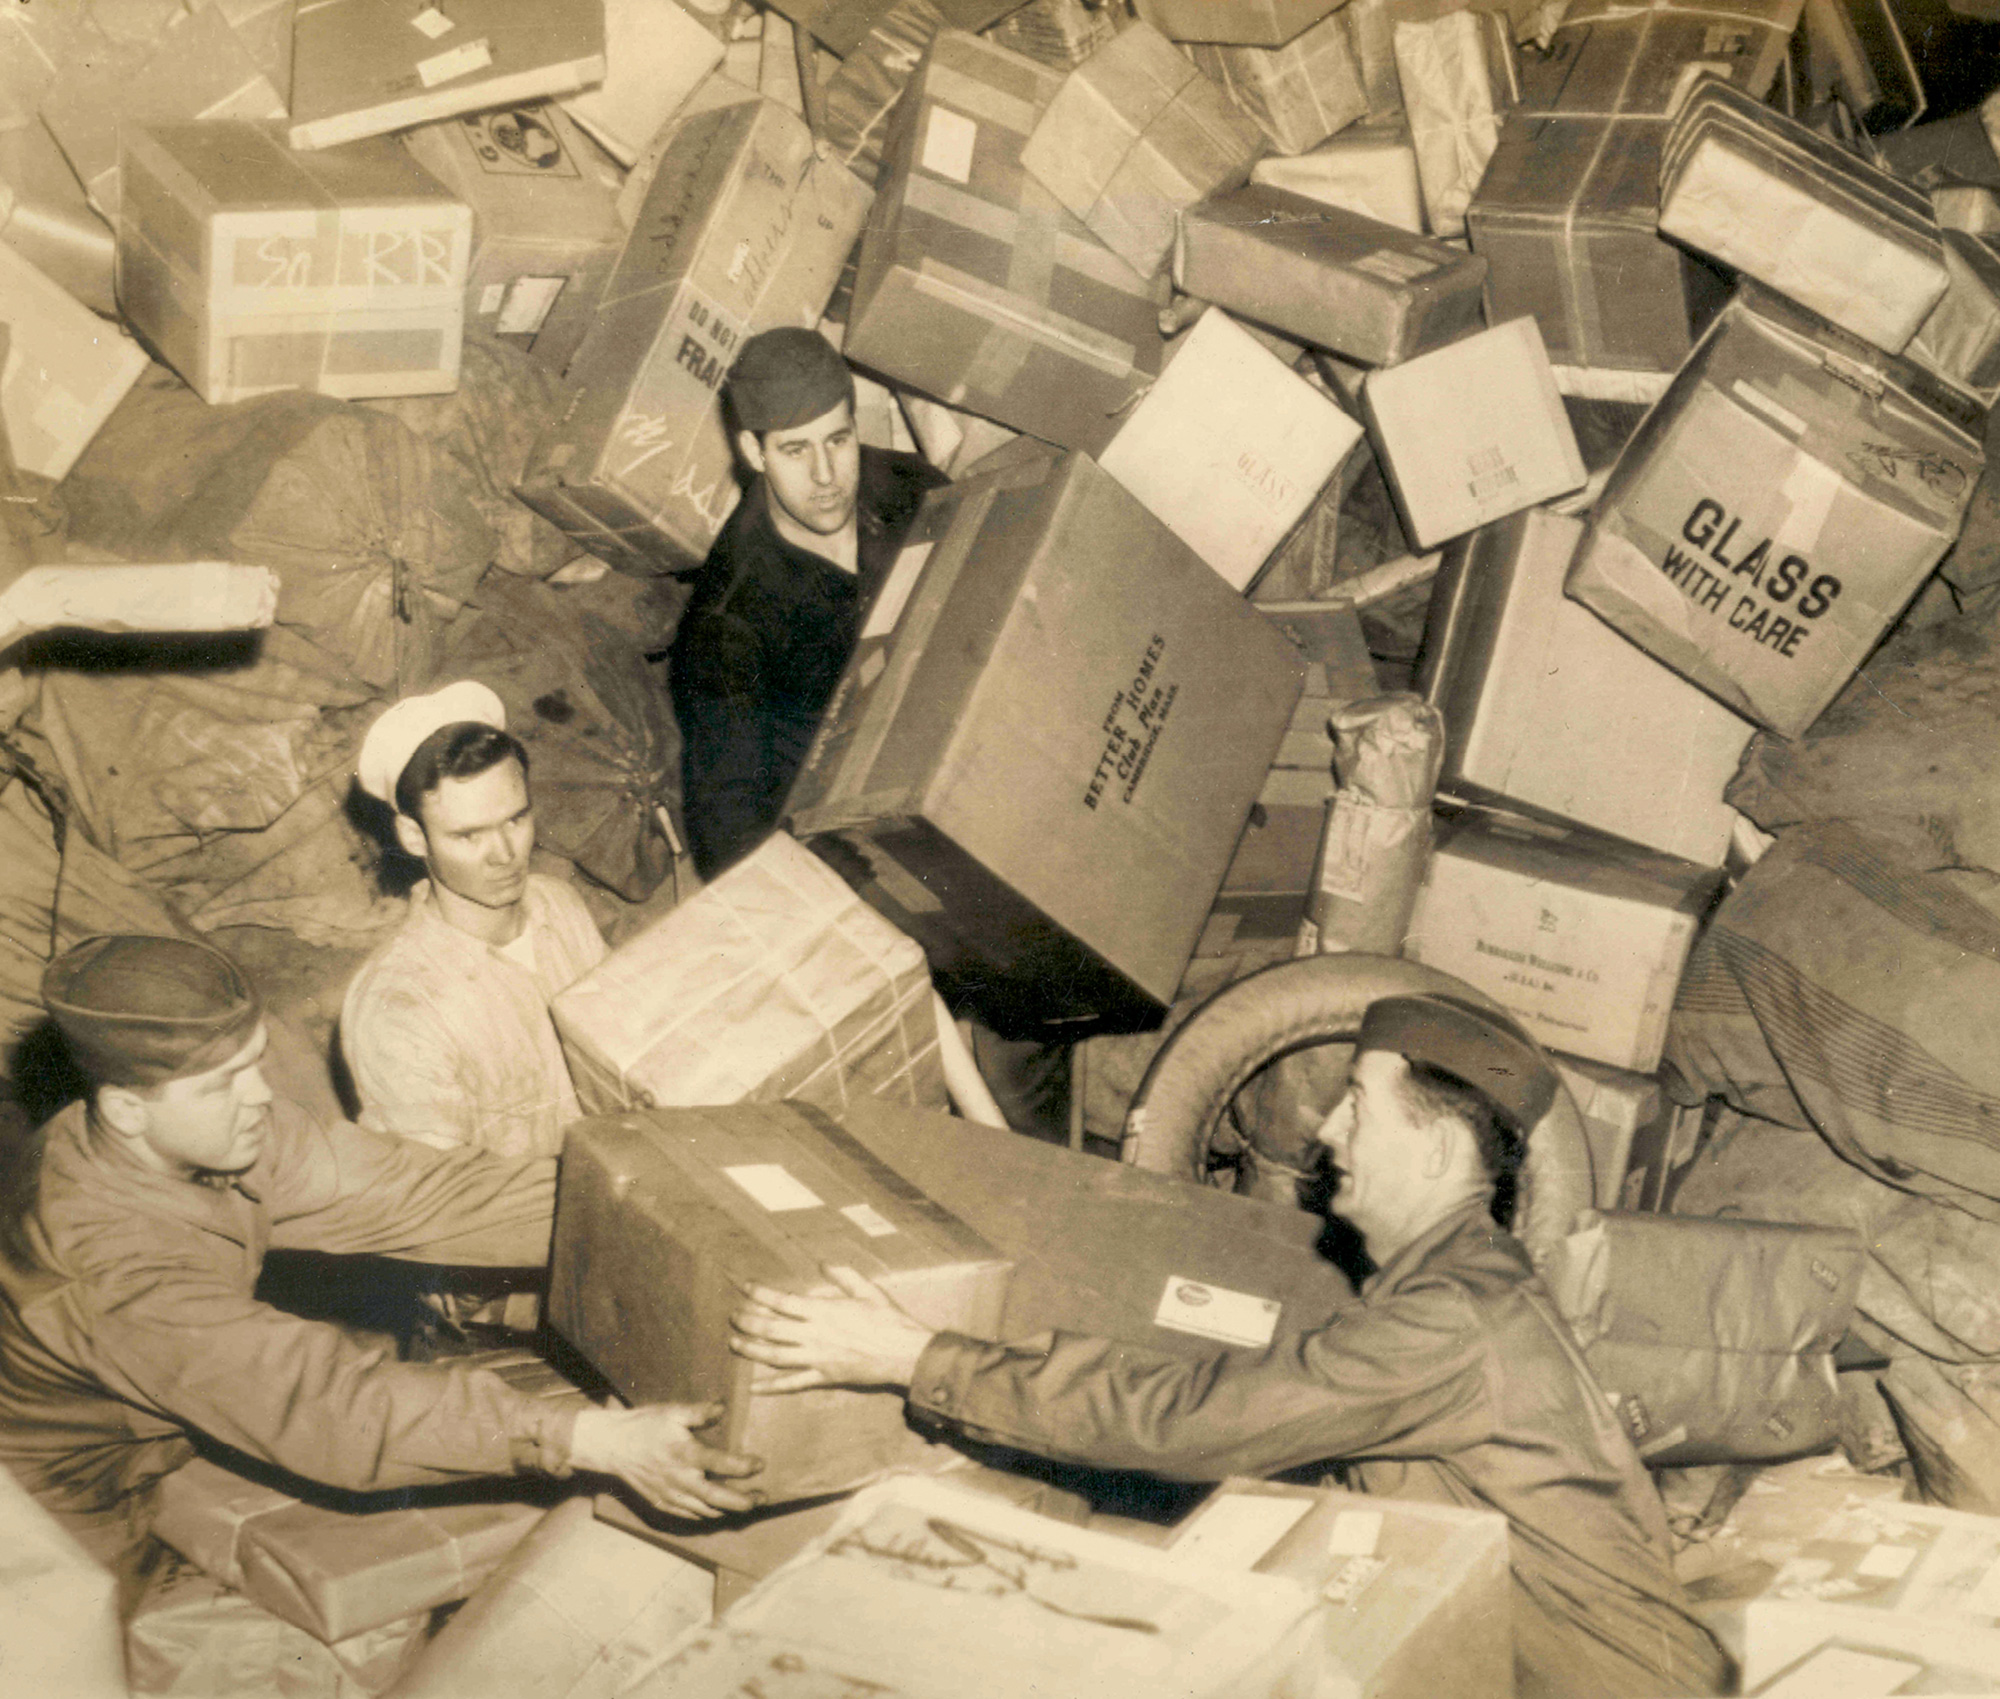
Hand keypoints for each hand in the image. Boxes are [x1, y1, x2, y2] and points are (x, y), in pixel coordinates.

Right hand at [568, 1402, 762, 1519]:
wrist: (612, 1446)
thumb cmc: (644, 1425)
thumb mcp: (673, 1412)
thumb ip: (700, 1412)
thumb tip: (724, 1408)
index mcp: (686, 1454)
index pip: (723, 1464)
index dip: (744, 1467)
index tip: (761, 1464)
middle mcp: (680, 1479)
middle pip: (718, 1498)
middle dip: (743, 1501)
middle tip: (762, 1499)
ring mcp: (670, 1495)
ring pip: (705, 1511)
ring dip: (728, 1511)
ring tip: (747, 1506)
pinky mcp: (662, 1504)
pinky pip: (689, 1516)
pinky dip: (707, 1516)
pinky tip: (718, 1511)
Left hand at [730, 1265, 936, 1392]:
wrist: (905, 1353)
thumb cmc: (889, 1319)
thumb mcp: (868, 1290)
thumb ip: (843, 1275)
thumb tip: (822, 1264)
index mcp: (823, 1311)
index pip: (782, 1302)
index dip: (760, 1294)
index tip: (745, 1287)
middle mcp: (814, 1335)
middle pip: (771, 1328)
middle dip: (748, 1321)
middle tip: (732, 1316)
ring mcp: (817, 1358)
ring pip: (775, 1356)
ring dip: (751, 1350)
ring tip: (734, 1344)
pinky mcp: (824, 1377)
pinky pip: (793, 1384)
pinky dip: (771, 1387)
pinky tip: (752, 1387)